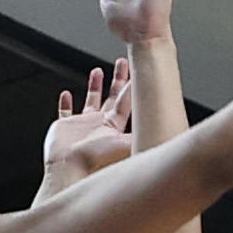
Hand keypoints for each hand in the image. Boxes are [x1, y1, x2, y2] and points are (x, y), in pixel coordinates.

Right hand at [38, 64, 135, 190]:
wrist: (68, 170)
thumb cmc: (94, 160)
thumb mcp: (123, 143)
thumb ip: (142, 132)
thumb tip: (166, 126)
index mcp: (114, 127)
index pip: (127, 101)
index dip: (132, 86)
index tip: (138, 71)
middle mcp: (101, 125)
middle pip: (113, 97)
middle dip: (118, 80)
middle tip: (123, 63)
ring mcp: (83, 126)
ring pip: (91, 102)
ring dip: (94, 87)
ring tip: (98, 71)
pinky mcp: (65, 129)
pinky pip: (65, 113)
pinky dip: (66, 104)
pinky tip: (66, 95)